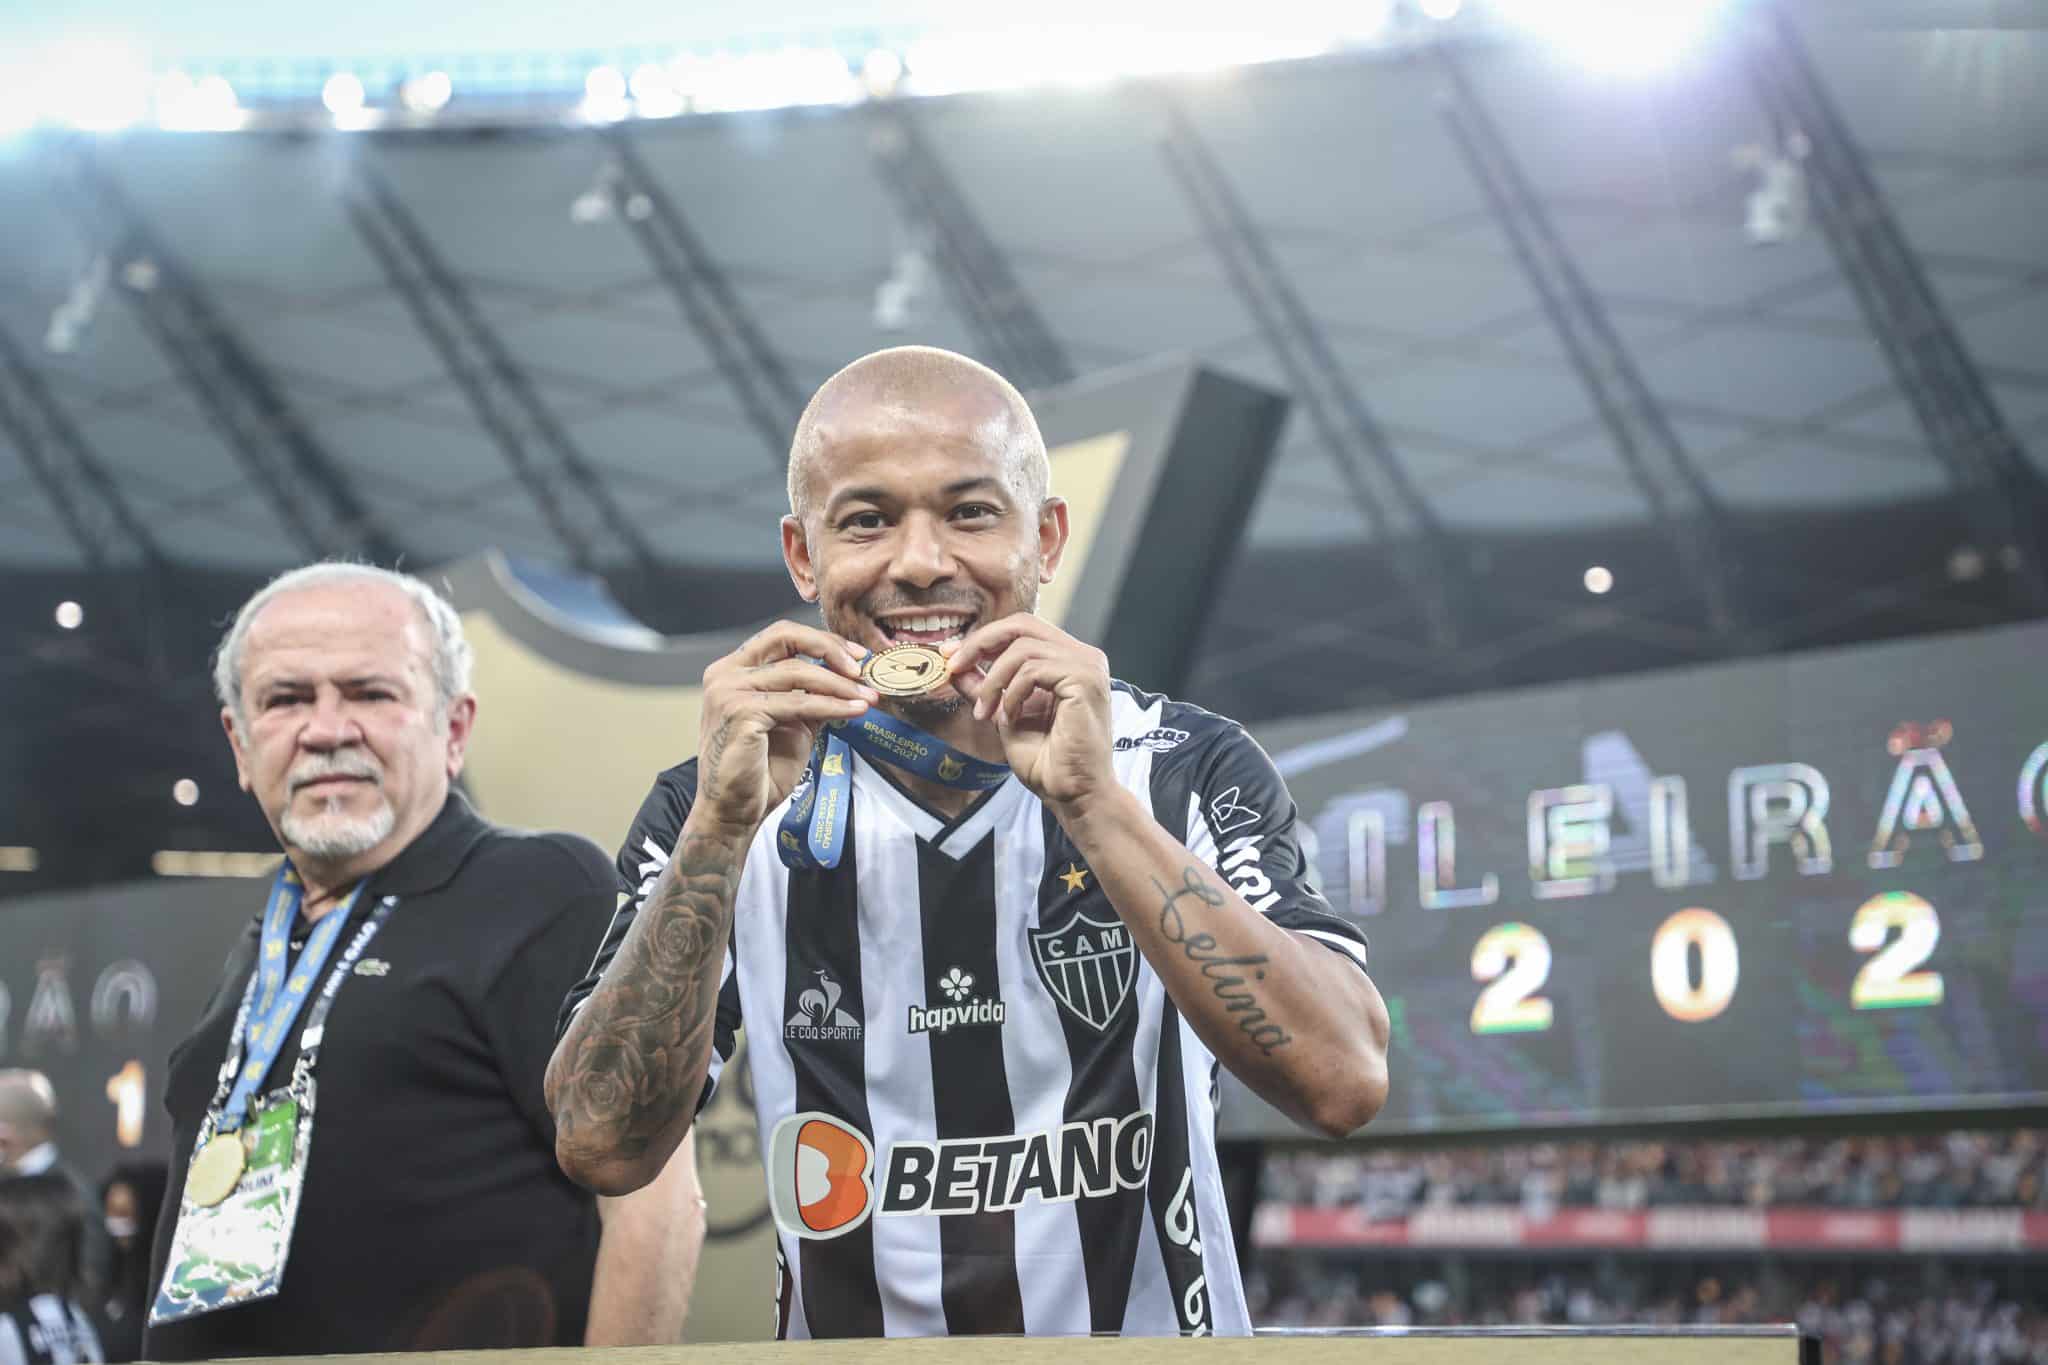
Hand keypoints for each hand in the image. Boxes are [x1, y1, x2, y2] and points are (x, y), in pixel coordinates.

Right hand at [694, 623, 874, 836]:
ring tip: (868, 697)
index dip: (822, 641)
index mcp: (733, 670)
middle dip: (830, 648)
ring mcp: (729, 691)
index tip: (856, 656)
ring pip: (798, 671)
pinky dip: (832, 705)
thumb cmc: (760, 771)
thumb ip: (811, 694)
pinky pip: (799, 702)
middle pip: (785, 637)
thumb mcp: (792, 722)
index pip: (781, 636)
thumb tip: (850, 677)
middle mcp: (725, 674)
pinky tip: (854, 710)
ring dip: (840, 684)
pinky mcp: (741, 713)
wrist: (735, 811)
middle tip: (862, 667)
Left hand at [948, 616, 1114, 808]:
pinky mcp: (1085, 681)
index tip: (951, 659)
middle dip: (980, 643)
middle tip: (954, 667)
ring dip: (993, 681)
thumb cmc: (1047, 763)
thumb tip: (954, 664)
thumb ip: (984, 686)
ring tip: (986, 713)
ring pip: (1022, 648)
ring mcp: (1088, 667)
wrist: (1073, 795)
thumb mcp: (1004, 715)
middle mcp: (1083, 657)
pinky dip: (1011, 693)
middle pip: (1022, 624)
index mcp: (1068, 661)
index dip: (983, 639)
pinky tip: (1010, 718)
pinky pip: (1032, 670)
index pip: (1022, 629)